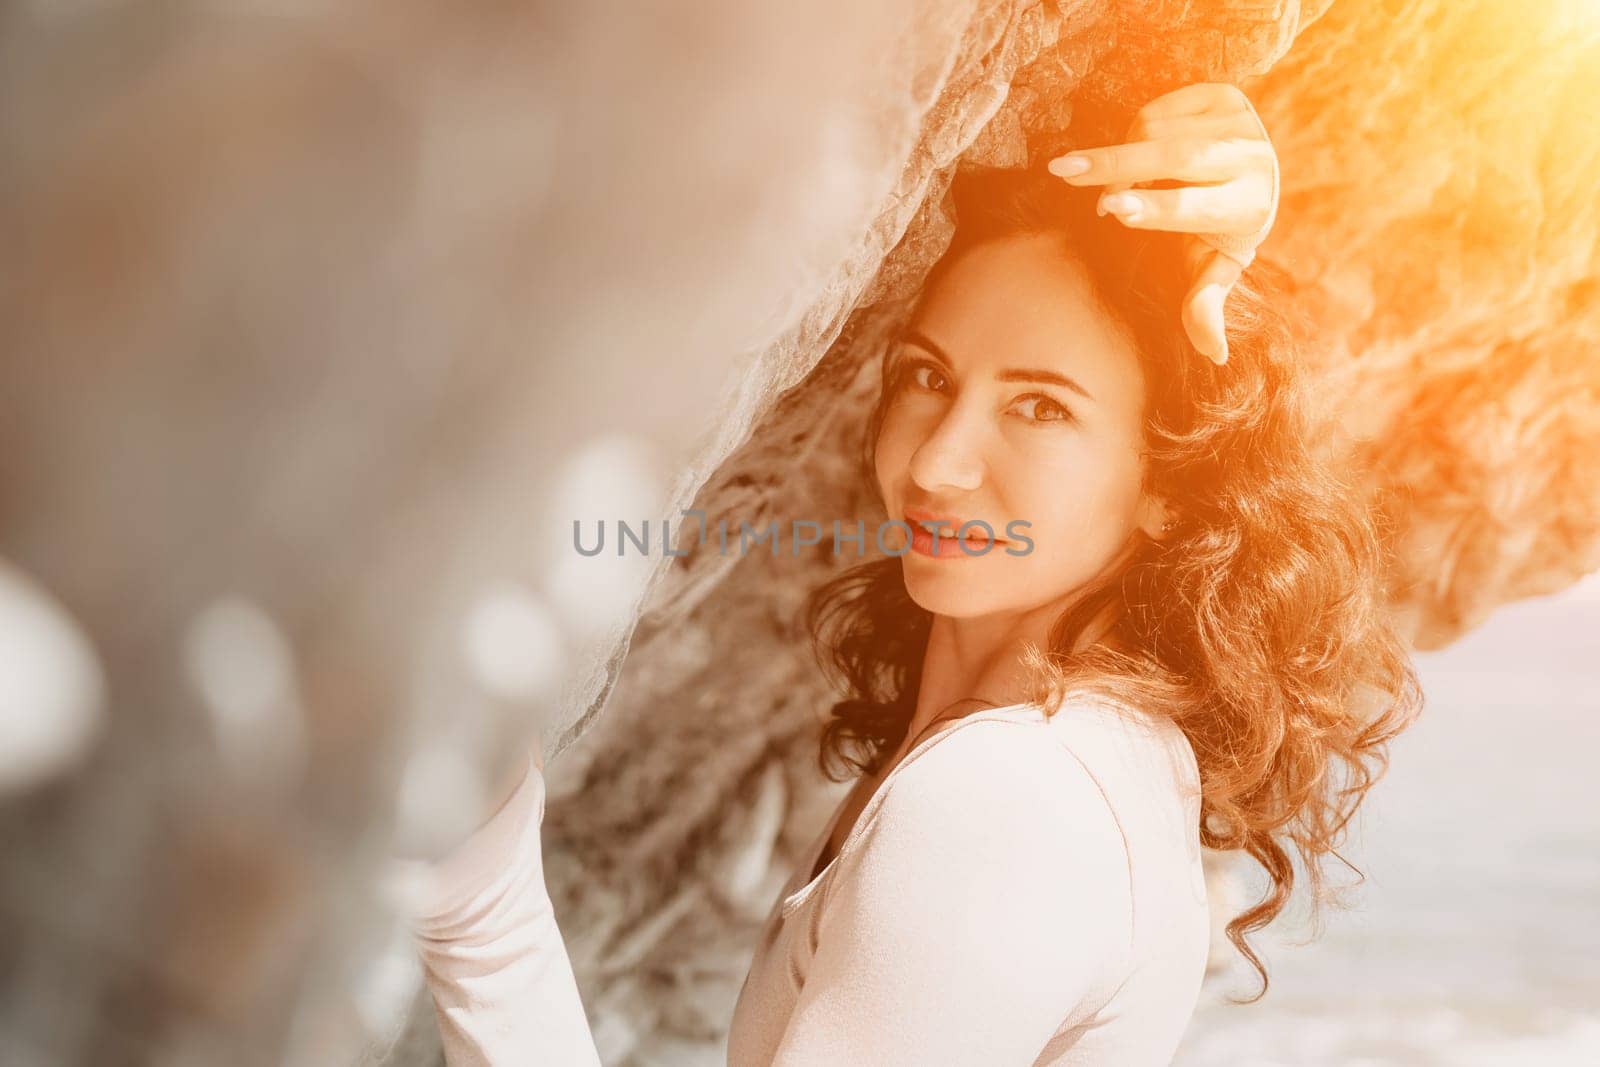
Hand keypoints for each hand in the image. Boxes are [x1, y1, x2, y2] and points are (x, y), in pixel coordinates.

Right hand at [1047, 82, 1278, 364]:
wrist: (1254, 170)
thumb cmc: (1220, 230)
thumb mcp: (1215, 267)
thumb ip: (1206, 305)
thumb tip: (1215, 354)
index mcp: (1248, 209)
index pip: (1193, 207)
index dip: (1152, 207)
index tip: (1111, 207)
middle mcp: (1252, 160)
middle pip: (1173, 158)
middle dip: (1113, 165)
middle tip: (1063, 172)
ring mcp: (1240, 122)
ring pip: (1157, 128)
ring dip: (1124, 152)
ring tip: (1123, 178)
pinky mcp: (1225, 95)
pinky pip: (1159, 106)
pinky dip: (1137, 129)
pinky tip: (1144, 148)